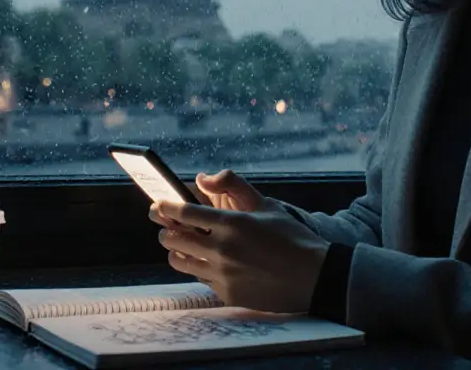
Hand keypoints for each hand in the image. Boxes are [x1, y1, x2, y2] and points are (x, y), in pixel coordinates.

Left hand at [149, 172, 328, 313]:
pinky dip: (198, 269)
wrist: (312, 277)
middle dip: (166, 229)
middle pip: (172, 238)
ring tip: (185, 246)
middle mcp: (222, 249)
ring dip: (176, 251)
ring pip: (179, 261)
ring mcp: (222, 274)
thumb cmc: (290, 237)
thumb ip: (233, 185)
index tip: (157, 205)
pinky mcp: (226, 293)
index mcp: (231, 223)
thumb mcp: (265, 204)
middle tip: (170, 226)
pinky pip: (198, 279)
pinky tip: (209, 263)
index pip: (183, 213)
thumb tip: (202, 177)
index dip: (164, 207)